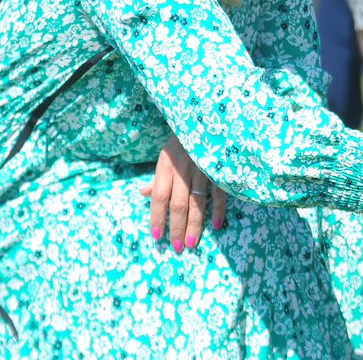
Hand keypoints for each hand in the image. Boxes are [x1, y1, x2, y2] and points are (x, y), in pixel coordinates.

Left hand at [140, 135, 226, 252]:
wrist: (208, 115)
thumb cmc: (184, 137)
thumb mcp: (166, 153)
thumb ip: (158, 176)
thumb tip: (143, 194)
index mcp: (167, 165)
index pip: (159, 196)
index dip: (157, 217)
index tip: (157, 237)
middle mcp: (183, 168)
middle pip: (177, 203)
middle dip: (176, 227)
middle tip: (176, 248)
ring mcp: (203, 168)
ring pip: (197, 201)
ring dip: (194, 224)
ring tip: (190, 243)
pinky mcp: (220, 167)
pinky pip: (219, 191)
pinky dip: (219, 208)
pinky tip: (217, 225)